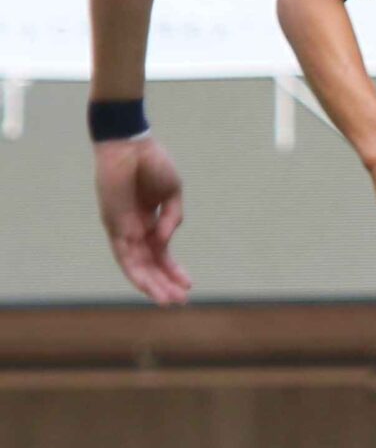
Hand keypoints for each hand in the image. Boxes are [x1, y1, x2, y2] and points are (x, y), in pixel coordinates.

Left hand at [95, 136, 191, 304]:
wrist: (130, 145)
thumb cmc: (152, 164)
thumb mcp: (173, 194)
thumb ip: (173, 219)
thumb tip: (165, 240)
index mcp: (150, 220)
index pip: (162, 252)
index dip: (174, 269)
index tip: (189, 285)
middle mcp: (135, 229)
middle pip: (150, 264)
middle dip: (164, 284)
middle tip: (180, 302)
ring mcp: (123, 229)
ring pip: (137, 266)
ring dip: (151, 285)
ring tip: (167, 301)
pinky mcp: (114, 226)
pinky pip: (123, 255)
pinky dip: (135, 272)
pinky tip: (147, 286)